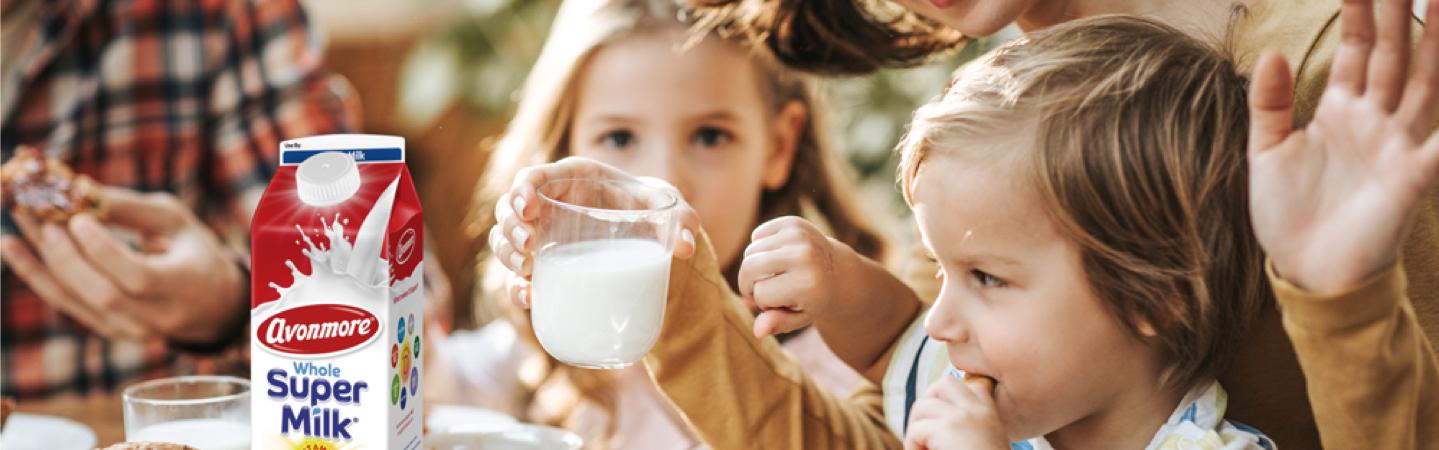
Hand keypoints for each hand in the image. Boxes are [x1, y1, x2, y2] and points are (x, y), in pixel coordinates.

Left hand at [1, 188, 244, 343]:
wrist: (210, 304)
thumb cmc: (192, 251)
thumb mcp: (175, 222)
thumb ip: (130, 208)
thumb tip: (79, 189)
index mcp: (185, 286)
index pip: (138, 277)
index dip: (103, 250)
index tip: (79, 217)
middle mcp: (158, 318)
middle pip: (101, 293)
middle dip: (65, 253)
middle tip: (42, 215)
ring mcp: (131, 331)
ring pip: (76, 299)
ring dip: (40, 258)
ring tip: (18, 219)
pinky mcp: (108, 331)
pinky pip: (66, 304)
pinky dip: (36, 274)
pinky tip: (12, 246)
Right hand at [487, 157, 700, 308]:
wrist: (652, 240)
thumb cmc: (654, 212)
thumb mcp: (670, 208)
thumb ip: (683, 220)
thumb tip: (685, 247)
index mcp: (574, 180)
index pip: (534, 176)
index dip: (521, 188)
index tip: (527, 208)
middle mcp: (553, 206)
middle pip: (510, 209)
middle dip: (510, 226)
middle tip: (529, 247)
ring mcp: (545, 237)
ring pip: (506, 240)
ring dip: (507, 253)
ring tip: (527, 269)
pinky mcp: (548, 267)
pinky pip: (518, 275)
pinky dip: (516, 286)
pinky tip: (529, 297)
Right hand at [738, 216, 860, 336]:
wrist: (838, 272)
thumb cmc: (814, 299)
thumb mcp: (799, 317)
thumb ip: (777, 324)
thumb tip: (758, 332)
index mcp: (807, 284)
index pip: (760, 294)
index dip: (765, 303)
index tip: (780, 303)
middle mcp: (804, 255)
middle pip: (748, 268)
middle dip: (749, 283)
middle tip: (763, 289)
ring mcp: (798, 235)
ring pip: (750, 252)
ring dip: (756, 266)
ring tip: (775, 274)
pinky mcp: (793, 222)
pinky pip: (756, 236)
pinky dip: (761, 248)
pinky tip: (778, 256)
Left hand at [905, 371, 1007, 449]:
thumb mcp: (982, 441)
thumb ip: (966, 427)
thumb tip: (932, 414)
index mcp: (990, 412)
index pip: (970, 384)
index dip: (949, 398)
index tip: (943, 423)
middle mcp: (979, 409)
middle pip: (943, 384)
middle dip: (927, 404)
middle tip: (924, 433)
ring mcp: (963, 416)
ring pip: (922, 406)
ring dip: (916, 428)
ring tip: (923, 449)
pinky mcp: (947, 428)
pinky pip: (915, 430)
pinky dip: (912, 446)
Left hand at [1247, 0, 1438, 293]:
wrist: (1306, 273)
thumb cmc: (1288, 216)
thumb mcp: (1267, 154)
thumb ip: (1269, 105)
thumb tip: (1270, 54)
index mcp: (1338, 111)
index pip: (1355, 49)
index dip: (1361, 12)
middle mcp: (1374, 120)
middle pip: (1394, 54)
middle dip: (1400, 13)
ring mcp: (1397, 145)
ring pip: (1425, 82)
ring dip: (1436, 44)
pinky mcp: (1412, 177)